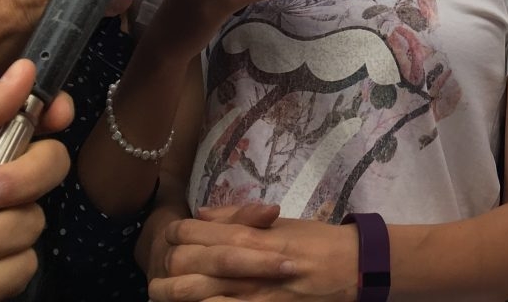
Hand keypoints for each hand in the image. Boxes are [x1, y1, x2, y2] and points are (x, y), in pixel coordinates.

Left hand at [147, 205, 332, 300]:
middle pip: (182, 263)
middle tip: (156, 280)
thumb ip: (238, 218)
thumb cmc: (315, 241)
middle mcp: (242, 259)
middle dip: (164, 271)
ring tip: (162, 296)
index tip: (170, 241)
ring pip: (191, 293)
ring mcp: (249, 290)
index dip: (173, 235)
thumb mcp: (278, 223)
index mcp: (247, 232)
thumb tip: (201, 215)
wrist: (351, 267)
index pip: (190, 231)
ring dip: (172, 296)